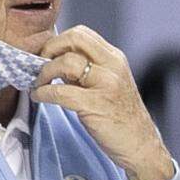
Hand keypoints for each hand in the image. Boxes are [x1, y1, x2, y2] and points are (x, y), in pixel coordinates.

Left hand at [32, 26, 173, 179]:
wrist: (141, 146)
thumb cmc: (123, 118)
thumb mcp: (110, 84)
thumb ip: (89, 70)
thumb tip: (56, 61)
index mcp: (115, 59)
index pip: (82, 33)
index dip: (59, 41)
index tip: (48, 55)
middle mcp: (112, 67)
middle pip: (74, 38)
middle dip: (49, 48)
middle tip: (40, 64)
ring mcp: (105, 85)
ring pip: (66, 62)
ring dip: (44, 72)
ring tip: (39, 84)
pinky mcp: (95, 105)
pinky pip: (60, 92)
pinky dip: (43, 93)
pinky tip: (39, 97)